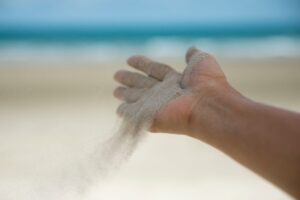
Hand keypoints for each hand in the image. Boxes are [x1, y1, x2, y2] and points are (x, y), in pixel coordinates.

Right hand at [114, 47, 234, 137]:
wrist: (207, 105)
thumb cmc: (207, 83)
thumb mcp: (202, 62)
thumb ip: (194, 56)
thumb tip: (190, 49)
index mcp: (175, 80)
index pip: (154, 70)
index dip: (142, 64)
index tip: (129, 59)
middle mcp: (165, 92)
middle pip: (143, 84)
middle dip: (130, 79)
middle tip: (116, 75)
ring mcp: (158, 106)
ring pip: (138, 98)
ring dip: (126, 95)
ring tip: (116, 92)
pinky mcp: (152, 119)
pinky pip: (136, 115)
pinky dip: (127, 113)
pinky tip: (119, 110)